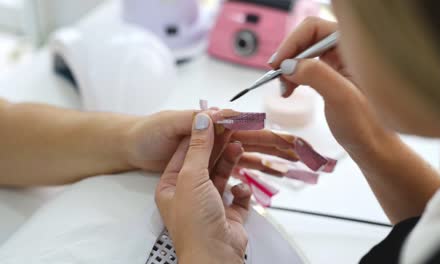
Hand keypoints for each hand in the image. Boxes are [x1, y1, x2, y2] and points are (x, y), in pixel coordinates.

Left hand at [156, 113, 250, 263]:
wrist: (214, 256)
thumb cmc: (195, 222)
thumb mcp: (191, 177)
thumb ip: (199, 147)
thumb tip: (202, 120)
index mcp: (172, 186)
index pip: (185, 153)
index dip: (200, 135)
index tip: (214, 119)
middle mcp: (189, 194)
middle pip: (205, 162)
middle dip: (218, 146)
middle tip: (231, 128)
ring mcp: (210, 204)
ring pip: (222, 175)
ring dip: (230, 162)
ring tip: (239, 147)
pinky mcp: (229, 214)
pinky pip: (237, 194)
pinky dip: (240, 189)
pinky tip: (240, 188)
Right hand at [270, 17, 394, 154]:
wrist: (373, 146)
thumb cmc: (366, 125)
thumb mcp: (341, 98)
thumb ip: (316, 75)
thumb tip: (288, 65)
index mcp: (354, 48)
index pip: (314, 28)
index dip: (292, 42)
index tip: (277, 64)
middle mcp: (345, 50)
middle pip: (306, 38)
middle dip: (288, 56)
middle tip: (277, 78)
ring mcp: (338, 63)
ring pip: (304, 54)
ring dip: (288, 68)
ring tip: (284, 90)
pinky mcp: (331, 76)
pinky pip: (306, 67)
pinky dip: (293, 77)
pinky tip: (289, 91)